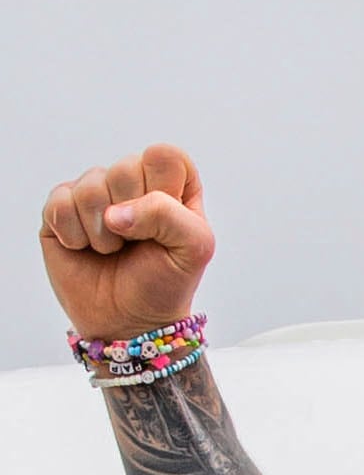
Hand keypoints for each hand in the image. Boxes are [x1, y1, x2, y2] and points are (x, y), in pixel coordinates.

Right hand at [38, 143, 214, 339]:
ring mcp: (95, 193)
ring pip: (89, 186)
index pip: (162, 155)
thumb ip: (168, 216)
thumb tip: (113, 214)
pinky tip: (84, 248)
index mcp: (173, 180)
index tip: (165, 225)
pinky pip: (59, 204)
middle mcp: (133, 180)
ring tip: (113, 249)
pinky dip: (73, 234)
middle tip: (137, 242)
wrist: (129, 318)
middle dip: (133, 216)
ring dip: (102, 231)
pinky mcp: (61, 210)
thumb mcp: (193, 247)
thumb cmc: (167, 280)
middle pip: (124, 167)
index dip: (161, 190)